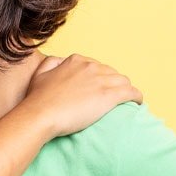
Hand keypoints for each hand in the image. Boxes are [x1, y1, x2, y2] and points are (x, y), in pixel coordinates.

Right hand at [20, 53, 142, 138]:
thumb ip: (51, 62)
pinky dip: (137, 96)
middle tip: (112, 97)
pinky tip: (138, 102)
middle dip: (113, 84)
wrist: (41, 115)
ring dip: (125, 90)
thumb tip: (60, 60)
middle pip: (111, 73)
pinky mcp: (109, 96)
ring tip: (126, 100)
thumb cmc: (37, 99)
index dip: (100, 77)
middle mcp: (90, 67)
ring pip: (123, 81)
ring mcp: (101, 80)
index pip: (97, 66)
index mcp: (76, 61)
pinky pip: (131, 92)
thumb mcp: (40, 74)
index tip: (100, 87)